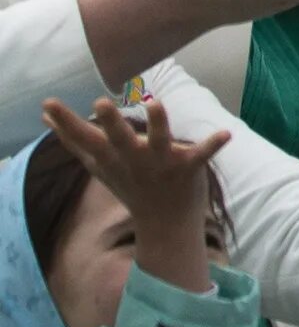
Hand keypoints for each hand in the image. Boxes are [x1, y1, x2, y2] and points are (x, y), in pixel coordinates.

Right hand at [40, 94, 227, 295]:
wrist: (165, 224)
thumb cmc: (131, 184)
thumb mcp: (100, 165)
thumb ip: (76, 142)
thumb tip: (45, 117)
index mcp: (112, 159)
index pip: (84, 139)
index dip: (65, 122)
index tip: (47, 103)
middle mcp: (134, 160)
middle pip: (119, 140)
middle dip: (110, 123)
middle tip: (99, 102)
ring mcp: (161, 165)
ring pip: (158, 143)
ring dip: (159, 124)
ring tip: (155, 104)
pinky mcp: (188, 169)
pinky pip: (201, 155)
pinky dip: (212, 145)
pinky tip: (225, 134)